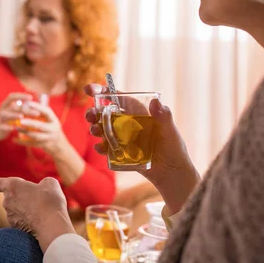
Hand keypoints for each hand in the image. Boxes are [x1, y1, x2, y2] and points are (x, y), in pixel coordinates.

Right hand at [0, 92, 33, 141]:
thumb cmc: (6, 120)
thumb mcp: (12, 112)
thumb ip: (21, 108)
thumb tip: (35, 104)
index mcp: (6, 104)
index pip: (12, 96)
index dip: (21, 96)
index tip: (31, 97)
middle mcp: (2, 110)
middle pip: (13, 106)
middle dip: (24, 108)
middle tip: (36, 112)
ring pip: (6, 115)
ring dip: (13, 115)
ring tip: (21, 116)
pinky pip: (2, 126)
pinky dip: (7, 127)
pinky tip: (13, 129)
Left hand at [0, 177, 74, 251]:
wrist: (51, 224)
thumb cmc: (49, 200)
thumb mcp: (50, 184)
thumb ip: (43, 183)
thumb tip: (42, 188)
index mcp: (12, 186)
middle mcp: (7, 201)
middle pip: (12, 197)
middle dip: (23, 198)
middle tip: (40, 199)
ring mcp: (10, 216)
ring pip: (18, 210)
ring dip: (27, 209)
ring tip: (43, 211)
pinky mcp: (15, 228)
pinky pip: (21, 221)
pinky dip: (29, 220)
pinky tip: (40, 221)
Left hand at [14, 102, 70, 157]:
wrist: (59, 144)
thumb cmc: (50, 127)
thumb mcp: (49, 119)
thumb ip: (40, 112)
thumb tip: (26, 102)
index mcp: (54, 120)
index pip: (47, 112)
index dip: (38, 107)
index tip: (28, 103)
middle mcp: (52, 129)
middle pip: (40, 126)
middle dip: (30, 123)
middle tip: (20, 120)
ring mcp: (48, 138)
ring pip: (35, 136)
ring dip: (24, 132)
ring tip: (15, 128)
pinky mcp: (43, 145)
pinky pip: (31, 144)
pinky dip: (22, 142)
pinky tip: (13, 139)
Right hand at [84, 83, 199, 213]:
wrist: (172, 173)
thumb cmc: (174, 148)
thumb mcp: (170, 131)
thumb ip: (164, 116)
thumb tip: (155, 102)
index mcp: (137, 112)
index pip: (118, 98)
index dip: (103, 91)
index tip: (90, 89)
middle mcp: (127, 123)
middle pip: (105, 113)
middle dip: (94, 112)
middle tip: (90, 115)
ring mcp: (122, 138)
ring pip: (103, 129)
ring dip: (95, 128)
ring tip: (95, 131)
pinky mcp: (120, 152)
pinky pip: (106, 148)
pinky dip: (101, 147)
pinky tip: (101, 148)